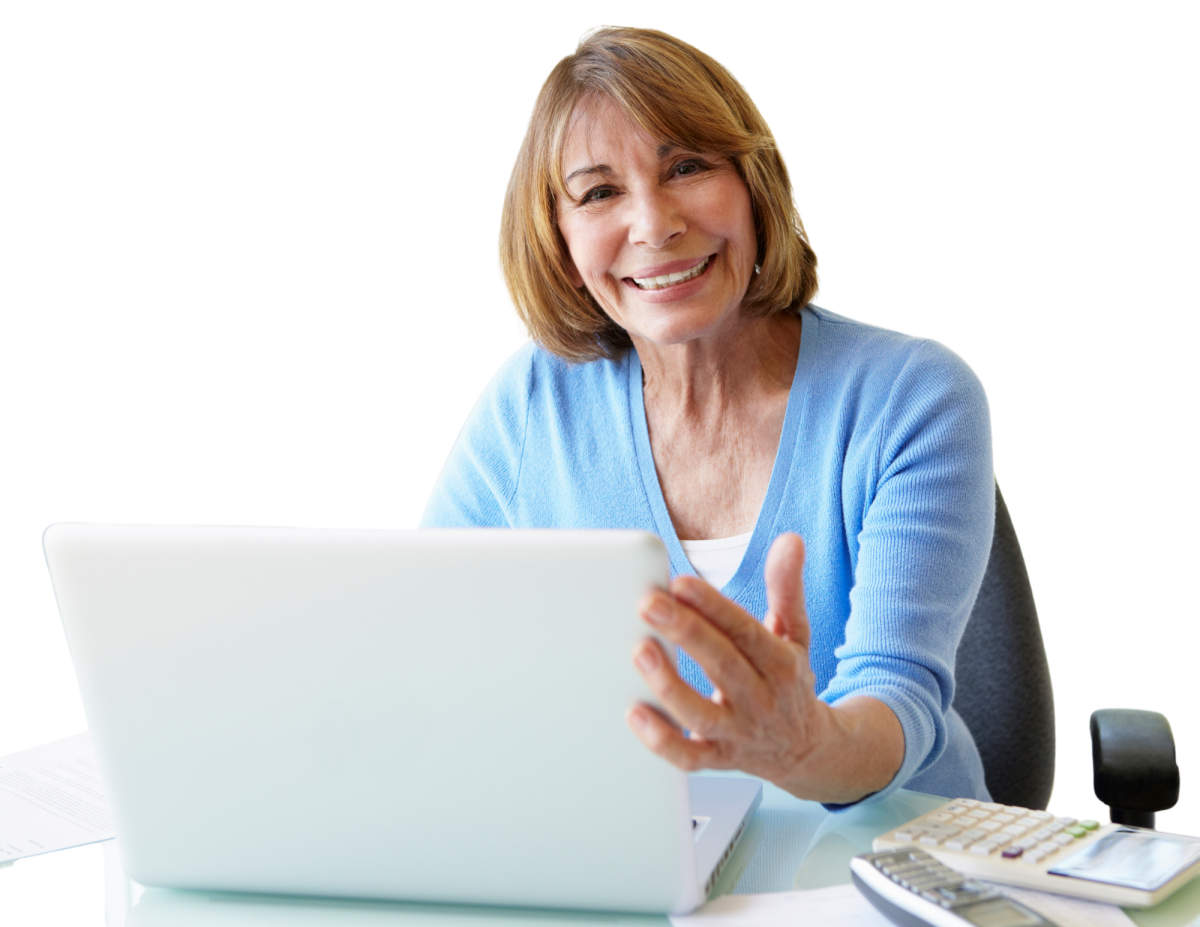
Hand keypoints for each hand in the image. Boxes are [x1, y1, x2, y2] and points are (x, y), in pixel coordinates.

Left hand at [626, 533, 902, 803]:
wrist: (808, 750)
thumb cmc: (788, 682)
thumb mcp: (795, 634)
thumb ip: (787, 588)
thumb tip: (790, 540)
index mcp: (780, 664)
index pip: (745, 632)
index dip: (713, 607)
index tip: (680, 582)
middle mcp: (761, 700)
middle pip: (722, 666)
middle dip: (685, 633)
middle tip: (647, 603)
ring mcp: (739, 733)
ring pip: (703, 715)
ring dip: (670, 685)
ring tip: (639, 650)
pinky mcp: (719, 759)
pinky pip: (689, 758)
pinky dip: (663, 742)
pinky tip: (635, 713)